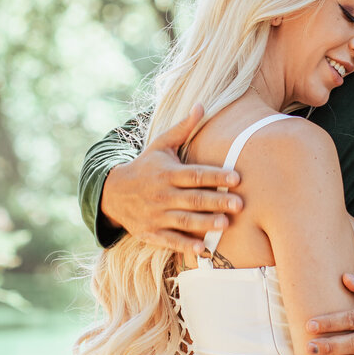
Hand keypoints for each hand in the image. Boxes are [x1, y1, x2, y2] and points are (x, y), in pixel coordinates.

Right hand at [99, 104, 243, 257]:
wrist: (113, 193)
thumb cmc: (146, 166)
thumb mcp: (161, 145)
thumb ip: (183, 129)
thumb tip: (202, 105)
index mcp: (168, 173)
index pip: (195, 174)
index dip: (216, 176)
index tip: (237, 177)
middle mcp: (162, 194)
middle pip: (193, 199)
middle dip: (217, 201)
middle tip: (240, 204)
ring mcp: (156, 215)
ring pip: (184, 220)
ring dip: (205, 223)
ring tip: (226, 224)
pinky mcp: (151, 232)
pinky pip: (171, 240)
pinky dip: (186, 246)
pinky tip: (204, 250)